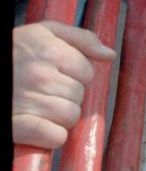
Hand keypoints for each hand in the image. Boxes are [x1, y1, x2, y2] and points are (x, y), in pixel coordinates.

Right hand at [12, 21, 115, 149]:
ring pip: (70, 117)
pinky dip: (51, 136)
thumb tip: (109, 54)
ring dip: (59, 116)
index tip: (57, 74)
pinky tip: (38, 126)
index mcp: (49, 50)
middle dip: (67, 95)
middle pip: (79, 96)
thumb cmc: (12, 51)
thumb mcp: (43, 32)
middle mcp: (40, 75)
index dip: (75, 75)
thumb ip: (80, 38)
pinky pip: (55, 137)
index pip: (87, 72)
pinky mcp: (17, 126)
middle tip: (45, 91)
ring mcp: (28, 101)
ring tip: (40, 106)